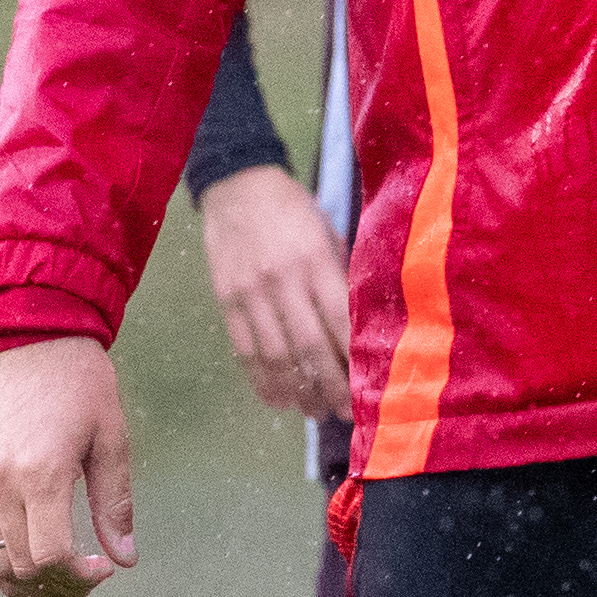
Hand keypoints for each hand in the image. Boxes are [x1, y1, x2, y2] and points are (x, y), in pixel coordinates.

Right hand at [0, 335, 135, 596]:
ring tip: (57, 589)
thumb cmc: (82, 383)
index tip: (104, 571)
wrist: (31, 335)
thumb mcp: (111, 439)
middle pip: (23, 565)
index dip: (80, 578)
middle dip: (59, 586)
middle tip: (89, 580)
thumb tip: (125, 560)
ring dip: (25, 584)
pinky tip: (25, 572)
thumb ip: (114, 503)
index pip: (53, 555)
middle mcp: (2, 482)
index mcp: (42, 473)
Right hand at [195, 165, 354, 419]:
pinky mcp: (227, 301)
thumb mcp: (327, 232)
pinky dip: (263, 381)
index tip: (369, 385)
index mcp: (314, 260)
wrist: (237, 184)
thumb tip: (361, 324)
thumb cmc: (293, 208)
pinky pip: (245, 351)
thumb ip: (340, 275)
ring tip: (315, 411)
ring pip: (275, 357)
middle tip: (345, 411)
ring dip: (298, 391)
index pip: (338, 321)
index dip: (354, 359)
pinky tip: (281, 398)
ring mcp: (250, 293)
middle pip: (309, 347)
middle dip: (330, 386)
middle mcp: (282, 281)